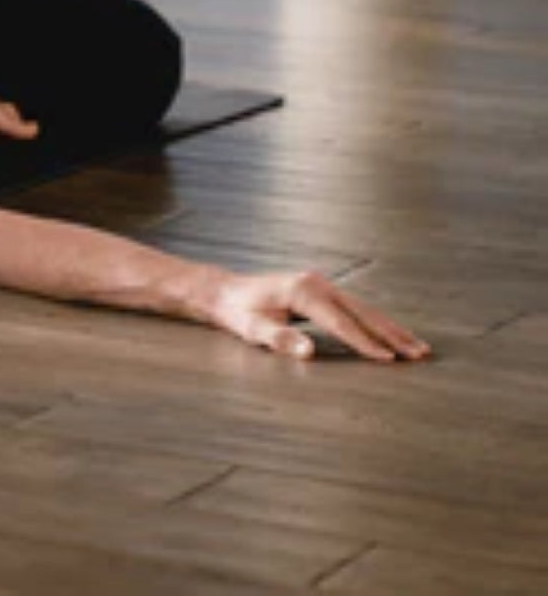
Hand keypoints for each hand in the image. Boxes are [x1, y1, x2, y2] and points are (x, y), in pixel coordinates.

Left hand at [209, 270, 430, 361]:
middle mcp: (317, 284)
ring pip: (364, 309)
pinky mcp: (322, 290)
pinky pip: (355, 309)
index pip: (341, 323)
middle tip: (419, 354)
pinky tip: (392, 336)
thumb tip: (308, 351)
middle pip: (362, 313)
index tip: (388, 360)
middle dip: (391, 335)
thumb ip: (279, 338)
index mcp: (302, 292)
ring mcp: (321, 285)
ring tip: (417, 347)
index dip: (364, 343)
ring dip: (390, 329)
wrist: (225, 291)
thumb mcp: (250, 328)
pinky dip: (375, 323)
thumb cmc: (237, 311)